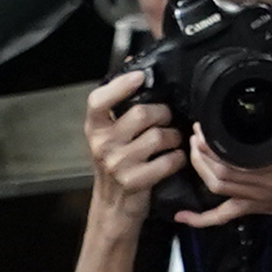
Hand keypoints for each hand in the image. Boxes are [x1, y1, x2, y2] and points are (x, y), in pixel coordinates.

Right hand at [78, 65, 188, 216]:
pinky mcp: (134, 182)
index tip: (140, 77)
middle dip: (163, 113)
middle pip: (142, 114)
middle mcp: (102, 144)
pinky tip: (175, 158)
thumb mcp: (110, 134)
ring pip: (158, 136)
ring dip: (174, 136)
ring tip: (173, 139)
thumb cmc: (116, 163)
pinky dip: (178, 158)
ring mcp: (117, 164)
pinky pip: (168, 161)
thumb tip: (133, 64)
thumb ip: (118, 105)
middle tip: (168, 117)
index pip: (98, 100)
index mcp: (94, 128)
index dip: (120, 85)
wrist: (113, 207)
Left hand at [186, 112, 271, 244]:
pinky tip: (183, 216)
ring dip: (199, 169)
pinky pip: (223, 216)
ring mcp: (256, 198)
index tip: (207, 125)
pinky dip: (201, 219)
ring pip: (218, 188)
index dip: (215, 143)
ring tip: (193, 149)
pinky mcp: (253, 209)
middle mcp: (265, 183)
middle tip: (196, 132)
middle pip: (221, 172)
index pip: (238, 156)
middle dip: (201, 151)